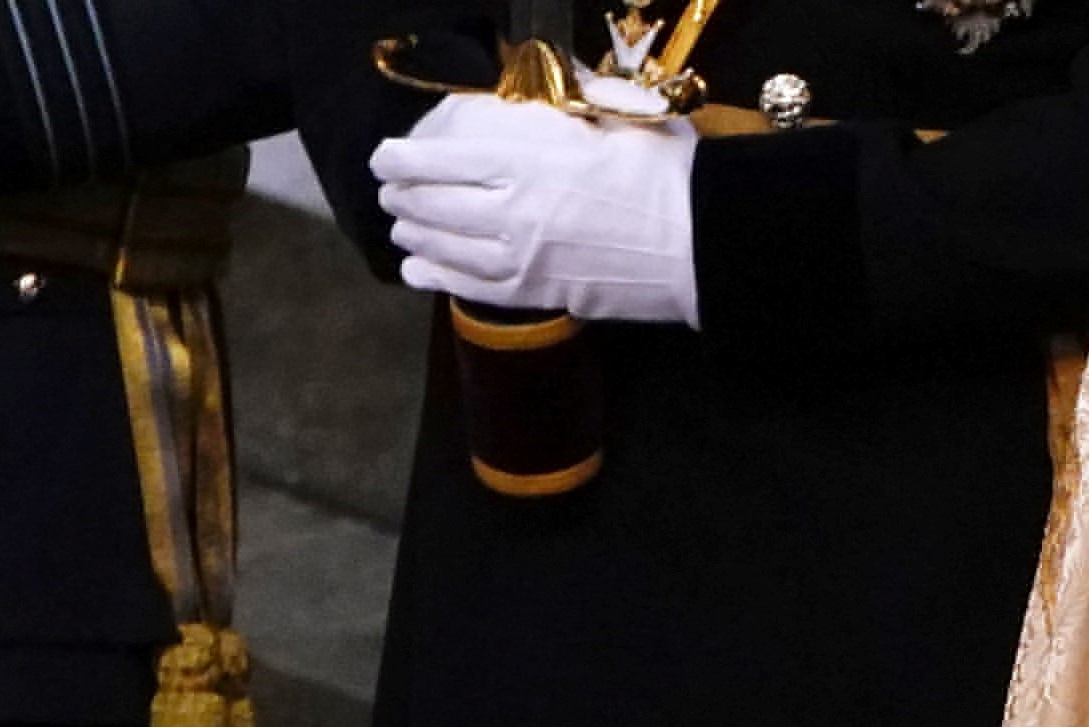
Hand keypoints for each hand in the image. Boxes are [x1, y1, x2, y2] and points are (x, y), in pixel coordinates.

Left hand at [376, 93, 701, 322]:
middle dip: (400, 196)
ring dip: (414, 234)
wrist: (704, 243)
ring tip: (403, 226)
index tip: (385, 154)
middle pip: (430, 203)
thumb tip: (549, 71)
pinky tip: (420, 270)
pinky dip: (438, 278)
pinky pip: (473, 288)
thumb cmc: (665, 174)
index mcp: (527, 157)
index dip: (399, 156)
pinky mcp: (542, 294)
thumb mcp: (616, 114)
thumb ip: (571, 94)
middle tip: (392, 190)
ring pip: (444, 247)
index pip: (437, 157)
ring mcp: (525, 257)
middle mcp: (514, 209)